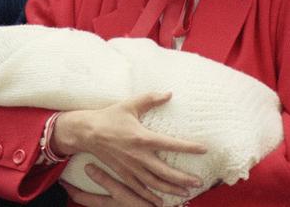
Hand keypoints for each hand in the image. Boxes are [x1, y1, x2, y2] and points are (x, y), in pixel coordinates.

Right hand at [52, 92, 204, 201]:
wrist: (87, 132)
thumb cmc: (109, 117)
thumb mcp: (130, 105)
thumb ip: (150, 99)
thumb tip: (169, 94)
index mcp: (142, 138)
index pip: (171, 144)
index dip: (189, 147)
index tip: (203, 149)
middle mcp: (138, 156)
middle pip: (166, 172)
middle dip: (183, 178)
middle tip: (198, 182)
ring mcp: (130, 167)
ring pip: (155, 183)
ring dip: (171, 189)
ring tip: (186, 193)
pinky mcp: (122, 173)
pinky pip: (139, 189)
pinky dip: (151, 196)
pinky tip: (160, 200)